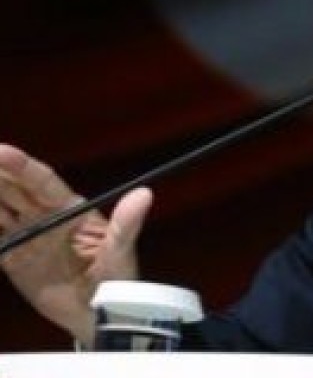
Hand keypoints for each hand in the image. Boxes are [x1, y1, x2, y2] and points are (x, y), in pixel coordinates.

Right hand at [0, 143, 150, 344]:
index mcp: (68, 207)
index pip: (40, 180)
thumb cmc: (116, 279)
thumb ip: (127, 224)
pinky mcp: (11, 257)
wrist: (98, 314)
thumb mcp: (120, 252)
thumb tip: (145, 194)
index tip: (1, 152)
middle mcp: (43, 215)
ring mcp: (26, 235)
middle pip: (11, 189)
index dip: (20, 166)